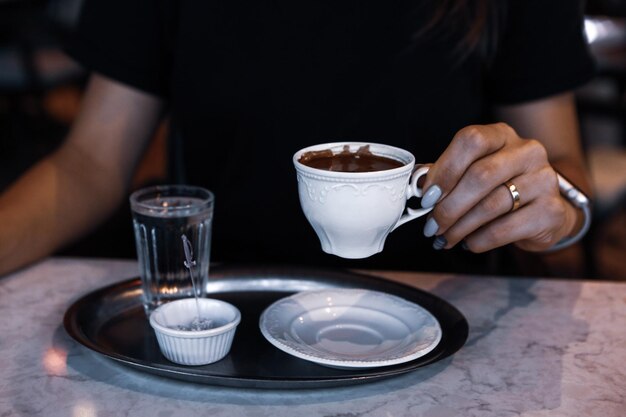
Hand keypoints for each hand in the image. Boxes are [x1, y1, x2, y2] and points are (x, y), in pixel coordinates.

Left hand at [420, 122, 578, 251]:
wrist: (543, 212)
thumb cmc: (499, 189)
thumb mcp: (473, 172)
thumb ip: (447, 175)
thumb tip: (416, 187)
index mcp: (502, 135)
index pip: (471, 140)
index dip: (445, 169)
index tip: (427, 196)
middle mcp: (528, 151)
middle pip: (480, 176)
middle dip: (448, 206)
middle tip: (432, 226)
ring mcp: (544, 180)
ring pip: (491, 205)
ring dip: (459, 227)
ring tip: (444, 238)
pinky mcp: (550, 211)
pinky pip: (504, 229)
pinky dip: (479, 240)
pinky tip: (469, 243)